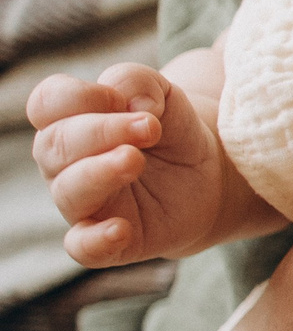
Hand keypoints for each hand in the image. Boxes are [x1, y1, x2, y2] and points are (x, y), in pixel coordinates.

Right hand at [30, 62, 223, 265]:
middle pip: (55, 144)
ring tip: (135, 159)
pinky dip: (95, 240)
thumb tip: (131, 104)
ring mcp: (84, 204)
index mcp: (69, 122)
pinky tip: (120, 228)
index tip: (121, 98)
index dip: (77, 96)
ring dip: (99, 172)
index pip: (46, 104)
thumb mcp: (164, 94)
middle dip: (100, 130)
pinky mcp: (107, 240)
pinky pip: (82, 248)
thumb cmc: (170, 131)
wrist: (207, 176)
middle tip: (149, 127)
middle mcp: (66, 164)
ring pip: (68, 191)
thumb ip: (138, 82)